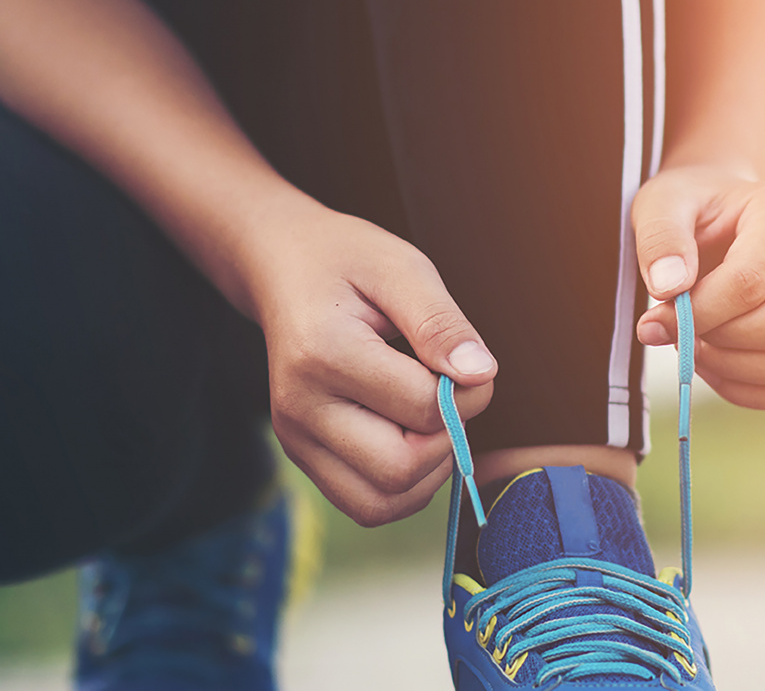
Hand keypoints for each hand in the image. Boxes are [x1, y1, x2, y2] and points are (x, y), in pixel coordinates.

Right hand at [248, 203, 495, 526]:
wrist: (282, 267)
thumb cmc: (347, 262)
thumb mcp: (401, 269)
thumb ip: (441, 323)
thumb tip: (481, 375)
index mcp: (322, 353)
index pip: (422, 409)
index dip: (468, 392)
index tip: (467, 361)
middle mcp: (299, 407)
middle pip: (399, 470)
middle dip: (446, 439)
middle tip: (446, 393)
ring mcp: (294, 438)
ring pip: (380, 503)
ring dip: (427, 471)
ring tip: (426, 416)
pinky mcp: (301, 455)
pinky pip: (364, 504)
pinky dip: (403, 485)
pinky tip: (410, 437)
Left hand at [632, 165, 764, 408]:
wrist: (714, 215)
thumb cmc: (689, 208)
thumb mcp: (660, 206)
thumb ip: (660, 240)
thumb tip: (669, 288)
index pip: (750, 280)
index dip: (698, 312)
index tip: (654, 321)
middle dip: (720, 341)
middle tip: (678, 333)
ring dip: (731, 369)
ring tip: (691, 345)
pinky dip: (744, 389)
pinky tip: (709, 362)